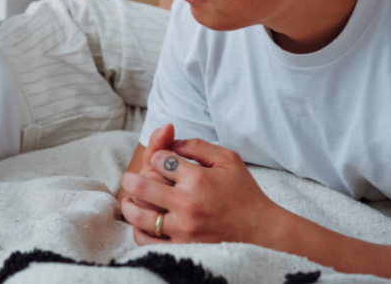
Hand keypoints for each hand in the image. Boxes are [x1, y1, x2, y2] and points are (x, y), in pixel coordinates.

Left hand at [120, 136, 283, 245]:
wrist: (262, 232)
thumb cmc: (245, 193)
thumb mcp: (228, 159)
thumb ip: (197, 146)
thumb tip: (170, 142)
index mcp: (197, 178)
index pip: (159, 160)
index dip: (156, 156)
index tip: (161, 160)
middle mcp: (187, 203)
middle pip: (142, 186)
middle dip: (131, 178)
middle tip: (129, 178)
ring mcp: (183, 228)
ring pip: (140, 216)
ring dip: (130, 205)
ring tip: (129, 200)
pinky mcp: (183, 247)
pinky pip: (149, 241)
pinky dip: (139, 231)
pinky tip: (140, 223)